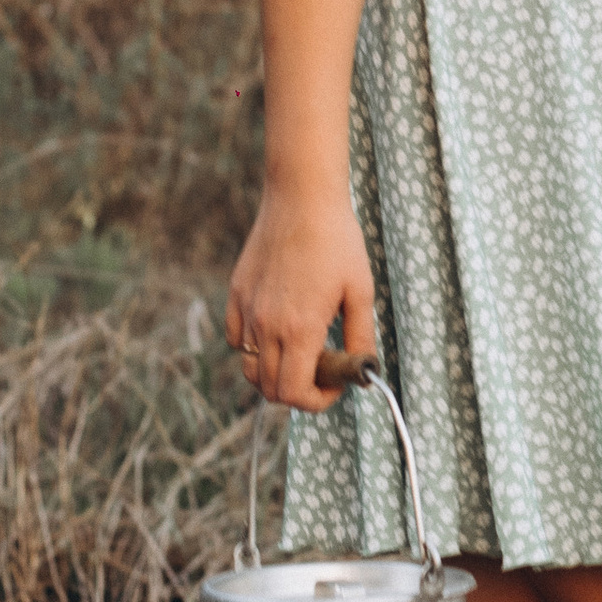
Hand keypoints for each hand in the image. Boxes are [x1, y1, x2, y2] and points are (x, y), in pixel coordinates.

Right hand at [225, 183, 376, 411]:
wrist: (302, 199)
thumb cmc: (338, 241)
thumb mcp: (361, 291)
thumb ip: (360, 337)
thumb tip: (365, 371)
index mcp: (300, 329)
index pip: (293, 394)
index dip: (315, 402)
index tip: (334, 386)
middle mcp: (267, 325)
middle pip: (269, 389)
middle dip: (298, 391)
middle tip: (323, 370)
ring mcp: (247, 309)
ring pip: (249, 367)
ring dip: (274, 373)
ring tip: (301, 353)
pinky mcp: (236, 294)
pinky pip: (236, 339)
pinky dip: (253, 347)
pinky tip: (277, 330)